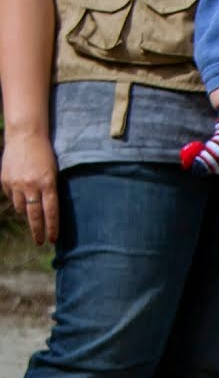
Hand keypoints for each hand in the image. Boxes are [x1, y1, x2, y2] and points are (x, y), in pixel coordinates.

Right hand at [1, 129, 58, 244]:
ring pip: (21, 208)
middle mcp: (31, 185)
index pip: (51, 212)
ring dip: (26, 213)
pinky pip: (11, 197)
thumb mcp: (53, 172)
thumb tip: (48, 212)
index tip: (53, 240)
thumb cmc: (44, 154)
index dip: (52, 228)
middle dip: (38, 231)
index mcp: (48, 183)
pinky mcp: (5, 180)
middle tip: (40, 241)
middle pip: (34, 215)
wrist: (25, 136)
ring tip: (31, 215)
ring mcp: (16, 184)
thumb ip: (50, 191)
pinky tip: (21, 194)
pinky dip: (16, 199)